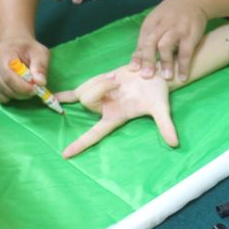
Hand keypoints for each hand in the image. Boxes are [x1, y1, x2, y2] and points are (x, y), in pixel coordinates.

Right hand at [0, 38, 50, 102]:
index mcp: (2, 54)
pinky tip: (15, 86)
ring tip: (25, 85)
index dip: (23, 86)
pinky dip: (9, 96)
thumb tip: (41, 82)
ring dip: (17, 95)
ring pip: (3, 93)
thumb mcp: (39, 52)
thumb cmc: (27, 49)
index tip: (35, 89)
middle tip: (34, 90)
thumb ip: (40, 66)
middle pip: (6, 87)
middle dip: (22, 92)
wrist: (13, 45)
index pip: (9, 76)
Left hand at [56, 65, 178, 157]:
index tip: (66, 155)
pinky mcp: (97, 84)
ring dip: (98, 81)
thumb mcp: (161, 108)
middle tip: (117, 81)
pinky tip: (53, 97)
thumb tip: (175, 143)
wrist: (153, 74)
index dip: (81, 143)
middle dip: (99, 88)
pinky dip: (66, 94)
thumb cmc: (157, 92)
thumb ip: (165, 125)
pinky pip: (78, 90)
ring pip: (83, 90)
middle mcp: (104, 108)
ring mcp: (99, 96)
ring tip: (116, 78)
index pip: (95, 133)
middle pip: (87, 101)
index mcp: (116, 116)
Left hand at [129, 0, 206, 81]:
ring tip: (166, 77)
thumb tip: (137, 61)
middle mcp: (163, 24)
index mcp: (152, 21)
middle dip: (148, 59)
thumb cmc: (171, 14)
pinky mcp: (191, 33)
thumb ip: (148, 38)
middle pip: (151, 42)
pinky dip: (183, 65)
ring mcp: (177, 28)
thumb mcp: (157, 20)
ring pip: (166, 45)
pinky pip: (186, 51)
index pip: (142, 40)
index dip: (138, 55)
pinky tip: (182, 76)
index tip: (134, 70)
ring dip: (165, 62)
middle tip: (147, 76)